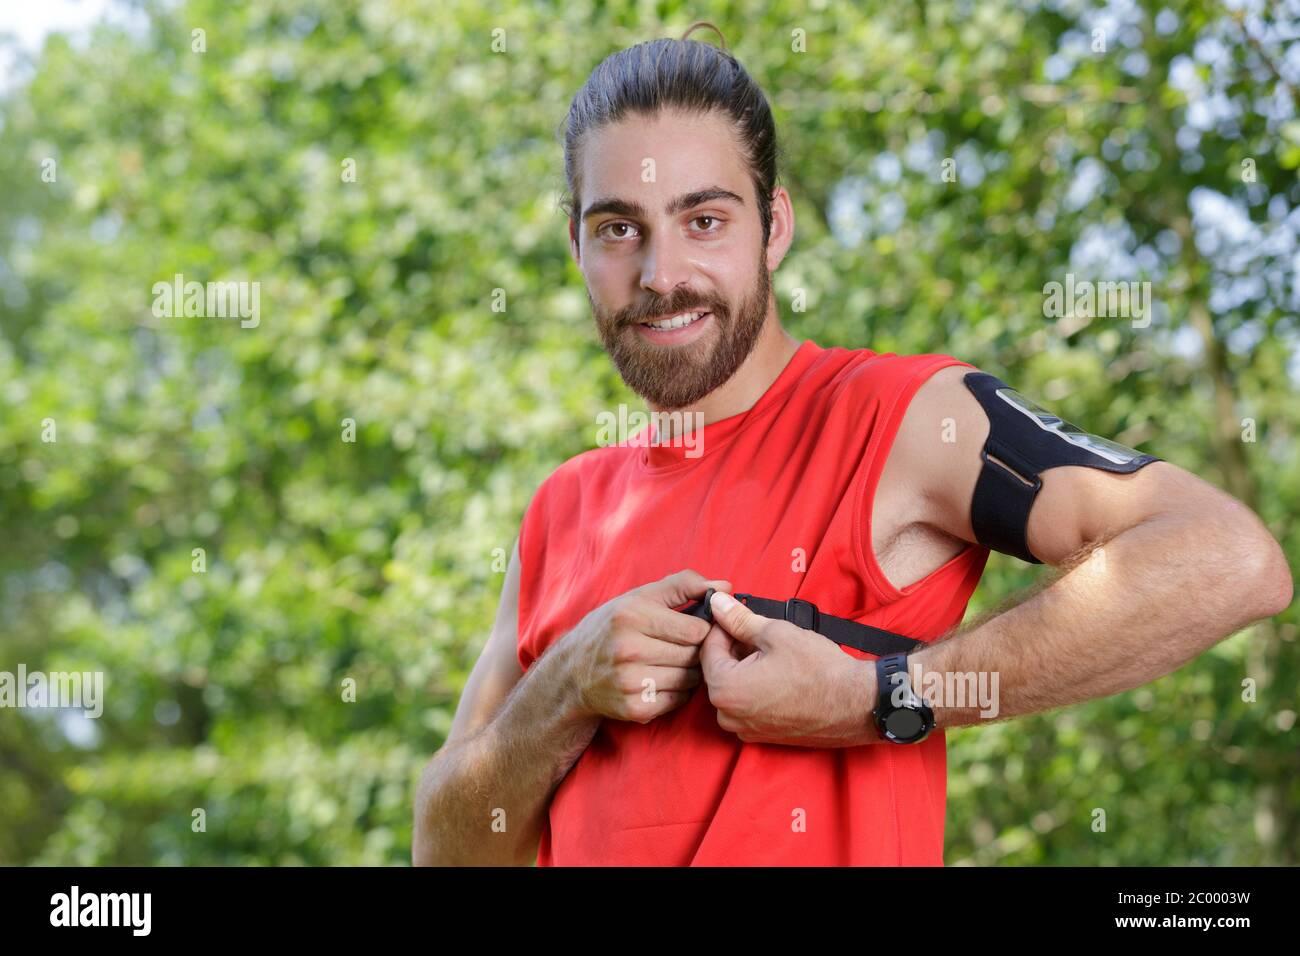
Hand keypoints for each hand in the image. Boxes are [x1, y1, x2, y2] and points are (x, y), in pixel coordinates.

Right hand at [564, 570, 731, 723]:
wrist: (572, 672)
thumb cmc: (611, 628)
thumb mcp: (639, 597)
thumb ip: (683, 585)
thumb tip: (725, 586)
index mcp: (631, 616)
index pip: (695, 629)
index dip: (702, 629)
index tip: (696, 628)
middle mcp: (628, 649)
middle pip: (693, 655)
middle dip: (697, 651)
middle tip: (686, 647)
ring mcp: (630, 682)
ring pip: (689, 679)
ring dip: (690, 672)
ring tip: (676, 662)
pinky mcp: (635, 708)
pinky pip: (678, 700)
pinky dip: (679, 691)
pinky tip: (664, 680)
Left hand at [700, 591, 879, 746]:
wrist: (856, 704)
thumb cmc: (818, 668)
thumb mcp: (775, 634)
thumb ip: (739, 619)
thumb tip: (716, 603)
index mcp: (724, 690)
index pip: (707, 648)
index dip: (722, 626)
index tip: (738, 615)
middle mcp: (727, 716)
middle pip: (718, 670)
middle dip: (734, 649)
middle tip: (760, 633)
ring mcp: (745, 730)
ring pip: (733, 689)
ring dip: (744, 668)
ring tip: (772, 653)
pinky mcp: (762, 737)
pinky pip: (747, 706)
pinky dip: (755, 688)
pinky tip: (778, 675)